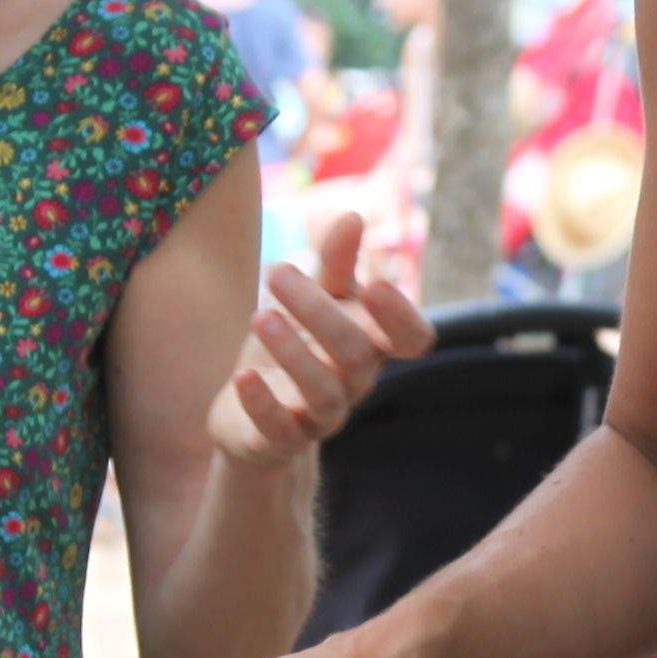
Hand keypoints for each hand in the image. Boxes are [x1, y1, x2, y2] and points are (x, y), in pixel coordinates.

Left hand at [209, 210, 431, 468]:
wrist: (250, 414)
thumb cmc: (296, 344)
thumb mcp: (314, 300)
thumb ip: (334, 265)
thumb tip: (353, 216)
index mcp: (370, 346)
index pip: (412, 339)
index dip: (401, 317)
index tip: (375, 284)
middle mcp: (352, 384)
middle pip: (357, 353)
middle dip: (319, 311)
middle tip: (277, 272)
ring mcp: (318, 417)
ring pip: (324, 393)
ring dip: (294, 353)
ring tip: (260, 316)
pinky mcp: (278, 441)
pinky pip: (279, 431)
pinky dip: (263, 404)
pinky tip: (244, 376)